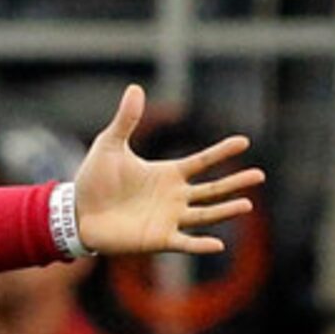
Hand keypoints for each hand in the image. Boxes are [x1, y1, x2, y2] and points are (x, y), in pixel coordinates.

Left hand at [72, 84, 262, 257]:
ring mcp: (168, 219)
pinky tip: (218, 245)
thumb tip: (135, 88)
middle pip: (212, 189)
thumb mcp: (109, 145)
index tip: (244, 141)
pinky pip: (184, 243)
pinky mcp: (157, 239)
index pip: (201, 162)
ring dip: (225, 210)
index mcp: (167, 174)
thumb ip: (126, 120)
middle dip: (235, 183)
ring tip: (247, 204)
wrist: (76, 213)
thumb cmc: (93, 180)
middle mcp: (174, 197)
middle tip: (259, 176)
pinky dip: (200, 245)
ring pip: (204, 215)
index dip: (221, 152)